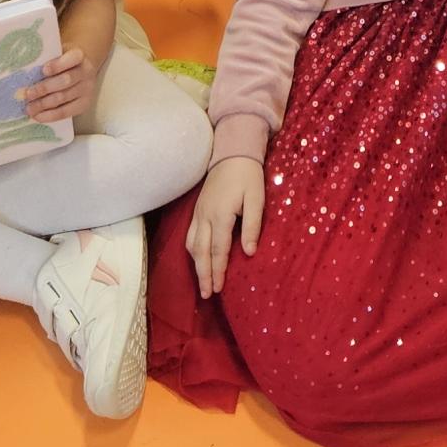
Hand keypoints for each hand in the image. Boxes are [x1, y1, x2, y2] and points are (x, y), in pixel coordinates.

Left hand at [25, 45, 97, 122]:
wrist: (79, 71)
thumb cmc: (62, 62)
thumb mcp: (57, 54)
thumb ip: (45, 59)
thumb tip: (25, 71)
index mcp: (80, 56)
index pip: (73, 58)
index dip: (58, 65)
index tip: (43, 70)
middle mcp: (86, 72)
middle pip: (66, 81)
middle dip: (44, 88)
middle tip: (27, 94)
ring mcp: (86, 90)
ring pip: (63, 98)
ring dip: (43, 104)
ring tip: (28, 108)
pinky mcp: (83, 105)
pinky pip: (65, 112)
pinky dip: (49, 116)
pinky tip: (37, 116)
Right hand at [187, 157, 265, 297]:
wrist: (232, 152)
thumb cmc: (248, 176)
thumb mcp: (256, 198)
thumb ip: (253, 225)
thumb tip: (250, 252)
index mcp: (221, 214)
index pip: (218, 249)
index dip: (218, 270)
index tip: (218, 289)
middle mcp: (205, 216)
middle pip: (201, 251)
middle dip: (203, 274)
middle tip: (206, 294)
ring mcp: (199, 212)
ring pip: (192, 244)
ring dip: (197, 264)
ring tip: (203, 281)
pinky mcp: (197, 209)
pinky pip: (191, 234)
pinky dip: (193, 251)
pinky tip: (198, 258)